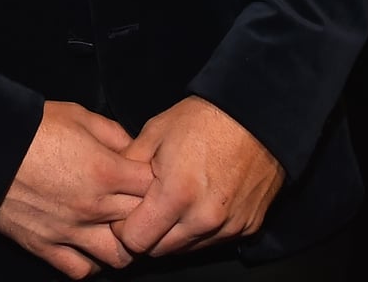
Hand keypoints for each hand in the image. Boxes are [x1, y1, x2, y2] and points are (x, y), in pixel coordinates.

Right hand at [0, 101, 154, 277]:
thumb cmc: (29, 127)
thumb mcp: (77, 114)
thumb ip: (113, 133)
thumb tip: (133, 149)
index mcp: (105, 170)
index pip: (154, 187)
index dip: (156, 181)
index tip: (148, 175)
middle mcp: (93, 206)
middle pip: (142, 222)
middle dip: (146, 212)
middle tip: (136, 202)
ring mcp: (69, 230)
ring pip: (120, 256)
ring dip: (124, 244)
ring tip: (116, 229)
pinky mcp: (45, 245)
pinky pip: (81, 270)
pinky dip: (91, 262)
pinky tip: (89, 246)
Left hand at [113, 96, 283, 257]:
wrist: (256, 116)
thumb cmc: (204, 120)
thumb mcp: (154, 133)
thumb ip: (127, 167)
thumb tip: (111, 188)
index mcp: (176, 194)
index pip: (135, 241)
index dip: (123, 229)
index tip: (123, 215)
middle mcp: (204, 218)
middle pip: (159, 250)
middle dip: (147, 234)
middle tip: (146, 209)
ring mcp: (228, 226)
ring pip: (186, 249)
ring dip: (173, 234)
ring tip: (173, 203)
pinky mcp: (247, 227)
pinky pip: (213, 241)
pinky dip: (200, 230)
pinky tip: (197, 203)